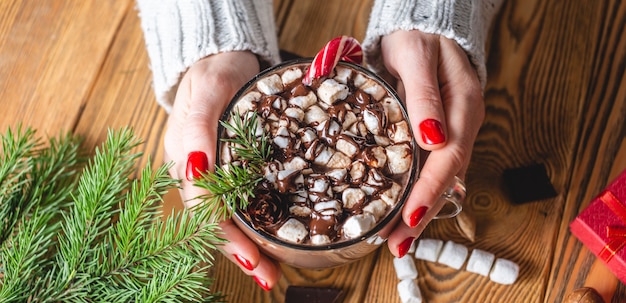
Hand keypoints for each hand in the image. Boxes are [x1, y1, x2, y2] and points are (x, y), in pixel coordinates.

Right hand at [164, 51, 279, 290]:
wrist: (222, 58)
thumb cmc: (215, 70)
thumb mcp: (209, 89)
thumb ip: (198, 127)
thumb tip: (196, 172)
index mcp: (184, 157)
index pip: (204, 206)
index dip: (226, 234)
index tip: (252, 257)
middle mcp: (194, 171)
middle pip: (213, 220)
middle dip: (240, 250)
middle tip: (268, 276)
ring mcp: (210, 171)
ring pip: (225, 216)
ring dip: (247, 245)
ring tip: (271, 271)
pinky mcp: (228, 167)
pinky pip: (237, 201)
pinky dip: (253, 224)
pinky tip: (271, 239)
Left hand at [379, 30, 483, 256]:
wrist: (424, 28)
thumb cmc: (419, 38)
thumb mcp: (417, 56)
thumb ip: (424, 95)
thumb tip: (433, 138)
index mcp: (464, 106)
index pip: (449, 157)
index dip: (429, 189)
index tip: (408, 216)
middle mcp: (463, 125)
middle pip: (447, 178)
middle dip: (423, 213)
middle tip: (397, 244)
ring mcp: (453, 132)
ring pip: (441, 179)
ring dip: (420, 210)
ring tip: (397, 239)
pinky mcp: (440, 135)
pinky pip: (432, 169)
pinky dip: (418, 192)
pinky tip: (404, 210)